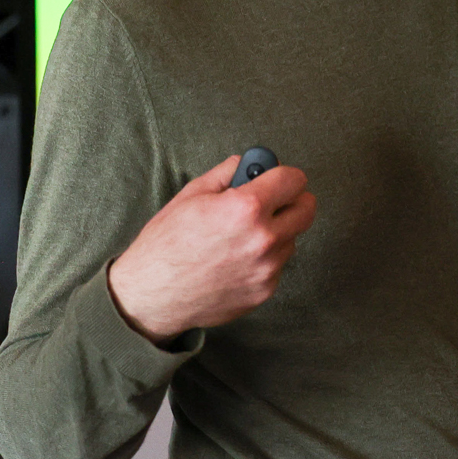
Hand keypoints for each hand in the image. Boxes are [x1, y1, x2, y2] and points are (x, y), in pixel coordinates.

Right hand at [107, 155, 316, 345]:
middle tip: (271, 203)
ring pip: (292, 238)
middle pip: (307, 208)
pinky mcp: (265, 290)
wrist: (150, 296)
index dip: (284, 176)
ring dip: (277, 232)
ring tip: (241, 237)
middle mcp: (264, 238)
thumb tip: (248, 163)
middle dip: (291, 201)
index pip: (295, 180)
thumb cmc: (165, 244)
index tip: (277, 179)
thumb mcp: (191, 195)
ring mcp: (267, 268)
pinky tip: (235, 260)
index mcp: (246, 208)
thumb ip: (227, 173)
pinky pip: (278, 265)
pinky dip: (264, 259)